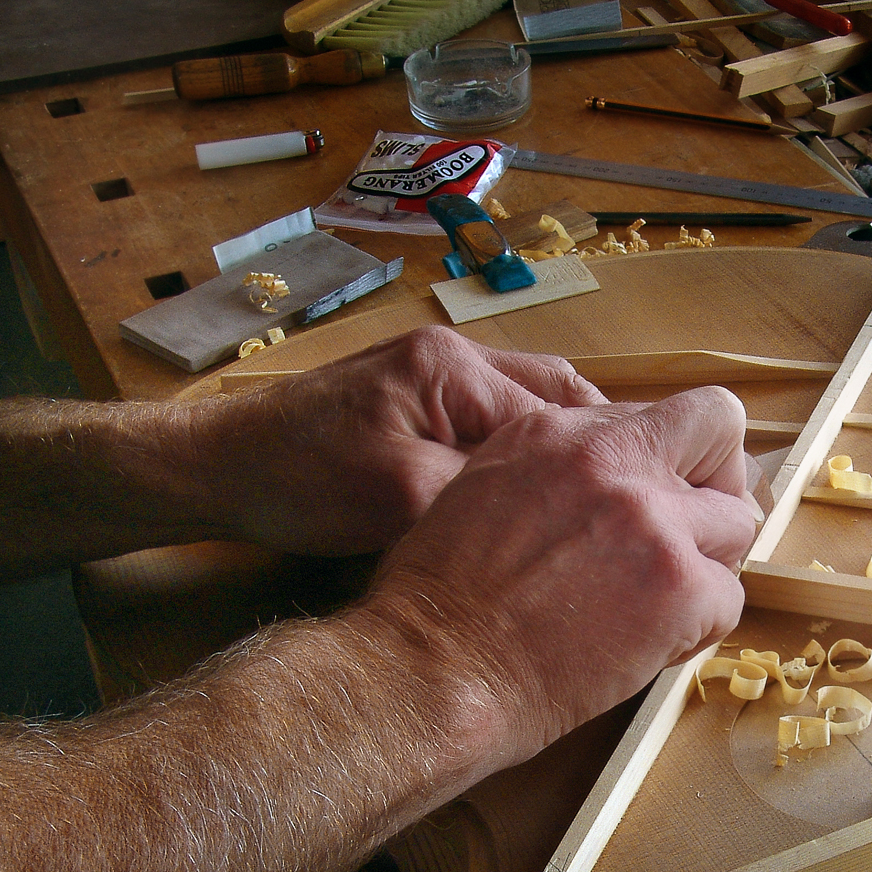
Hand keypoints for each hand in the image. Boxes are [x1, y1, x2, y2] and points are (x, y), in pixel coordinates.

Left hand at [192, 327, 606, 555]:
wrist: (216, 467)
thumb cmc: (298, 480)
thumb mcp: (400, 500)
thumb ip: (485, 494)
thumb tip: (565, 515)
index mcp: (453, 370)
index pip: (565, 405)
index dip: (614, 452)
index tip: (654, 492)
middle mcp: (454, 357)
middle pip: (562, 395)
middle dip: (607, 445)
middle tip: (643, 498)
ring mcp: (435, 373)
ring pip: (534, 407)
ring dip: (570, 451)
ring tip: (601, 504)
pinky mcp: (417, 398)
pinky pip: (497, 420)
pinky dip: (528, 455)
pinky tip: (538, 500)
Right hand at [359, 385, 758, 770]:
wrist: (433, 668)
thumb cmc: (443, 599)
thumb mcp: (488, 486)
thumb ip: (563, 466)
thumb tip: (616, 474)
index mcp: (564, 432)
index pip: (669, 410)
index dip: (678, 454)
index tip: (666, 491)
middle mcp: (614, 460)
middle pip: (723, 434)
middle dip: (717, 484)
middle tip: (692, 535)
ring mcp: (653, 521)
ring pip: (738, 524)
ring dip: (708, 565)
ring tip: (659, 602)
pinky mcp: (679, 587)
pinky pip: (730, 598)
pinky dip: (698, 628)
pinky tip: (649, 644)